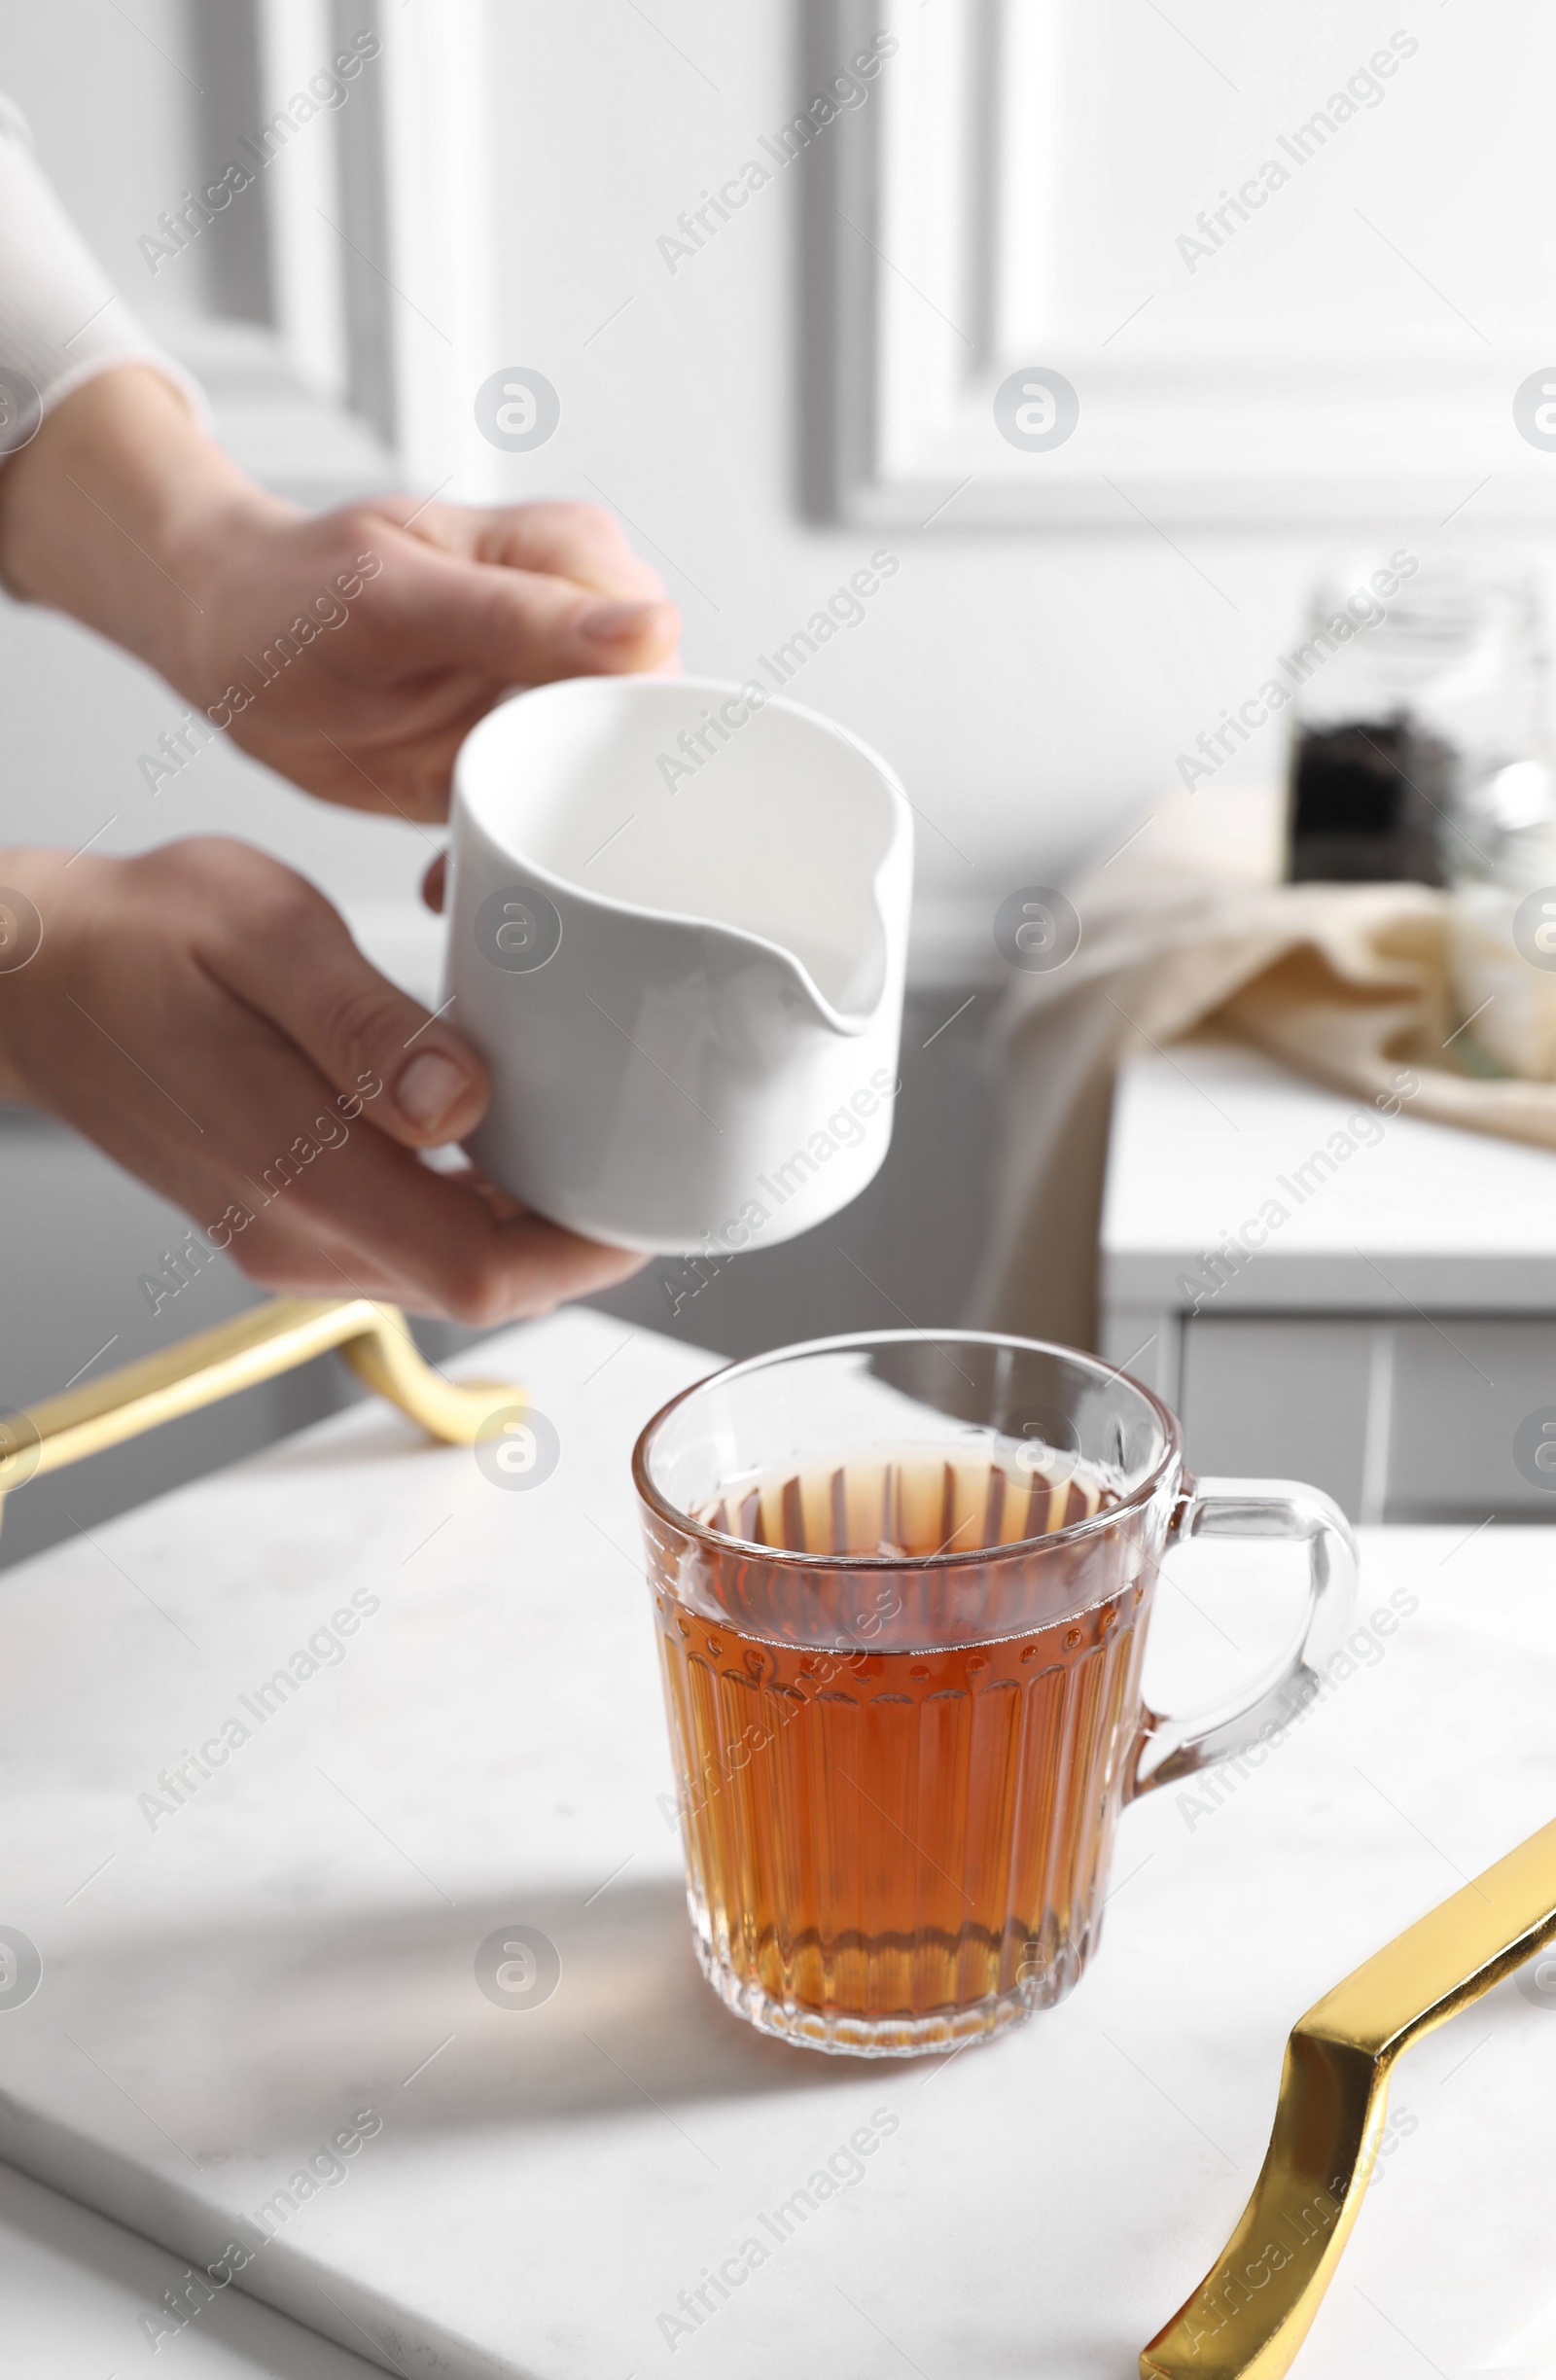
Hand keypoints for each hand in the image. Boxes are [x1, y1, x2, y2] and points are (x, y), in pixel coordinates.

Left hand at [0, 367, 680, 819]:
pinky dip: (507, 859)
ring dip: (550, 846)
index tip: (572, 794)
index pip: (661, 662)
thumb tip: (653, 632)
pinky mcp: (518, 757)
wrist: (221, 631)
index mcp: (572, 562)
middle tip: (520, 845)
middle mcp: (577, 630)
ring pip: (602, 791)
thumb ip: (520, 618)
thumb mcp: (392, 602)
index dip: (637, 741)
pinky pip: (546, 820)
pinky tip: (457, 870)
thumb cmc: (290, 595)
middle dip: (595, 809)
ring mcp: (549, 700)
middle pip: (646, 740)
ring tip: (474, 862)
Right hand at [0, 840, 645, 1321]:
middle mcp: (299, 1237)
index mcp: (301, 1176)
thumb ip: (363, 1025)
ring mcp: (287, 1239)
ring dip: (524, 1224)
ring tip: (589, 1140)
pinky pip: (406, 1238)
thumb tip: (466, 1101)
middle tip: (643, 1155)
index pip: (483, 1272)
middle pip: (481, 1283)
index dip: (586, 1253)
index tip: (650, 1196)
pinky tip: (496, 1136)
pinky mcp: (282, 1219)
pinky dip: (469, 1204)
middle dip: (574, 1239)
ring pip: (447, 1268)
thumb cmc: (137, 937)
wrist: (29, 978)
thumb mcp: (258, 933)